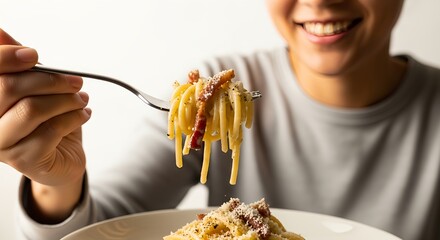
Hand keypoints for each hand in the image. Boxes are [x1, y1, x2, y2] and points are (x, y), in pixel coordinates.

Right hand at [0, 28, 91, 221]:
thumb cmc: (48, 123)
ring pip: (31, 109)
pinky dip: (75, 117)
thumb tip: (1, 33)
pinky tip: (83, 115)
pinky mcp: (25, 160)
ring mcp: (3, 144)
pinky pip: (52, 130)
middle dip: (49, 80)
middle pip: (10, 88)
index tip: (34, 55)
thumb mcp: (35, 90)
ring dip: (66, 100)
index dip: (6, 58)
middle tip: (75, 81)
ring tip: (81, 99)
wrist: (62, 160)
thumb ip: (19, 66)